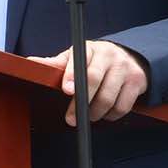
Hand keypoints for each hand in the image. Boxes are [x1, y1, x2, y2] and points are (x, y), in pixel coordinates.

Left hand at [29, 41, 148, 125]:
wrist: (129, 56)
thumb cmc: (94, 60)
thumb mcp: (75, 58)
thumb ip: (55, 64)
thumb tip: (30, 62)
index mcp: (90, 49)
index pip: (79, 61)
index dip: (72, 76)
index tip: (67, 90)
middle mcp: (109, 56)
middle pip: (94, 81)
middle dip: (80, 104)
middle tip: (71, 119)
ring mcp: (125, 69)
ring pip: (108, 98)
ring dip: (95, 113)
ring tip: (88, 116)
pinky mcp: (137, 82)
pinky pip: (122, 106)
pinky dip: (111, 115)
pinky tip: (104, 113)